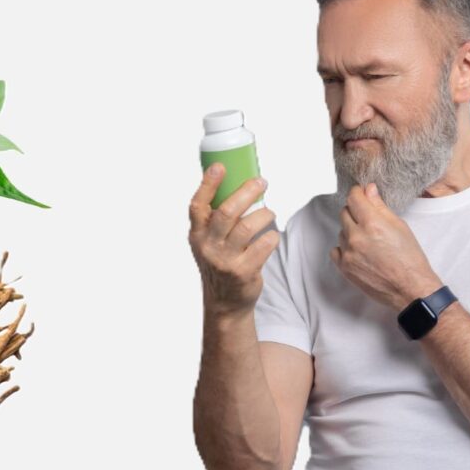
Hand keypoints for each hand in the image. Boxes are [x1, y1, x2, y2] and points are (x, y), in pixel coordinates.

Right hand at [189, 163, 279, 318]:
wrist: (224, 303)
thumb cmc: (220, 263)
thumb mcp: (208, 242)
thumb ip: (216, 220)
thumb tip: (238, 185)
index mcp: (197, 234)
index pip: (198, 205)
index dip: (208, 184)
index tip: (220, 167)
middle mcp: (208, 246)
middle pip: (227, 212)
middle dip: (247, 192)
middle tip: (261, 182)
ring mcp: (225, 260)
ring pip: (247, 227)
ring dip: (264, 214)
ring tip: (269, 212)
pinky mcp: (244, 272)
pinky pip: (264, 245)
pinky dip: (271, 236)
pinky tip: (271, 235)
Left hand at [330, 183, 441, 311]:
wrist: (409, 288)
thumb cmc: (409, 258)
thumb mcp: (400, 226)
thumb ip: (380, 206)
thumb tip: (368, 189)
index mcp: (372, 223)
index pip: (354, 198)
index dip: (358, 193)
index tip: (361, 194)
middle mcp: (356, 236)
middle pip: (344, 212)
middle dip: (355, 212)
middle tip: (368, 219)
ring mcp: (348, 253)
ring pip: (341, 231)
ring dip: (351, 231)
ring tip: (369, 240)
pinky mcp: (344, 267)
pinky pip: (336, 249)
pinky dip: (344, 248)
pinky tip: (358, 252)